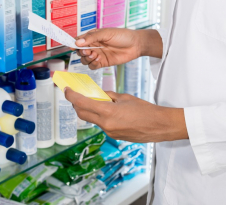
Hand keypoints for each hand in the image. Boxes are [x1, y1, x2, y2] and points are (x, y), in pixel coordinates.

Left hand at [64, 87, 187, 142]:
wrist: (159, 126)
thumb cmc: (145, 110)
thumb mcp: (124, 98)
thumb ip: (108, 96)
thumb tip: (98, 95)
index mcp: (108, 112)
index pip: (82, 103)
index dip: (71, 96)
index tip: (66, 90)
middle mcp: (106, 124)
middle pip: (82, 114)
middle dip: (75, 104)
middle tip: (74, 95)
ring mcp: (109, 132)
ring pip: (92, 120)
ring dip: (88, 111)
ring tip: (91, 101)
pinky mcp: (114, 136)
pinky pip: (101, 125)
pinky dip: (99, 117)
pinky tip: (105, 111)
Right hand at [74, 28, 162, 69]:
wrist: (135, 45)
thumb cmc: (122, 35)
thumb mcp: (106, 33)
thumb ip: (92, 37)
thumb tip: (78, 42)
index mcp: (92, 36)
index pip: (79, 40)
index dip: (74, 44)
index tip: (72, 46)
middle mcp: (93, 46)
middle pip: (80, 52)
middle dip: (81, 52)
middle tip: (88, 51)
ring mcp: (97, 55)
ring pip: (85, 60)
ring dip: (87, 59)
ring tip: (96, 55)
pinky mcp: (103, 63)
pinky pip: (92, 66)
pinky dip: (93, 64)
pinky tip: (99, 60)